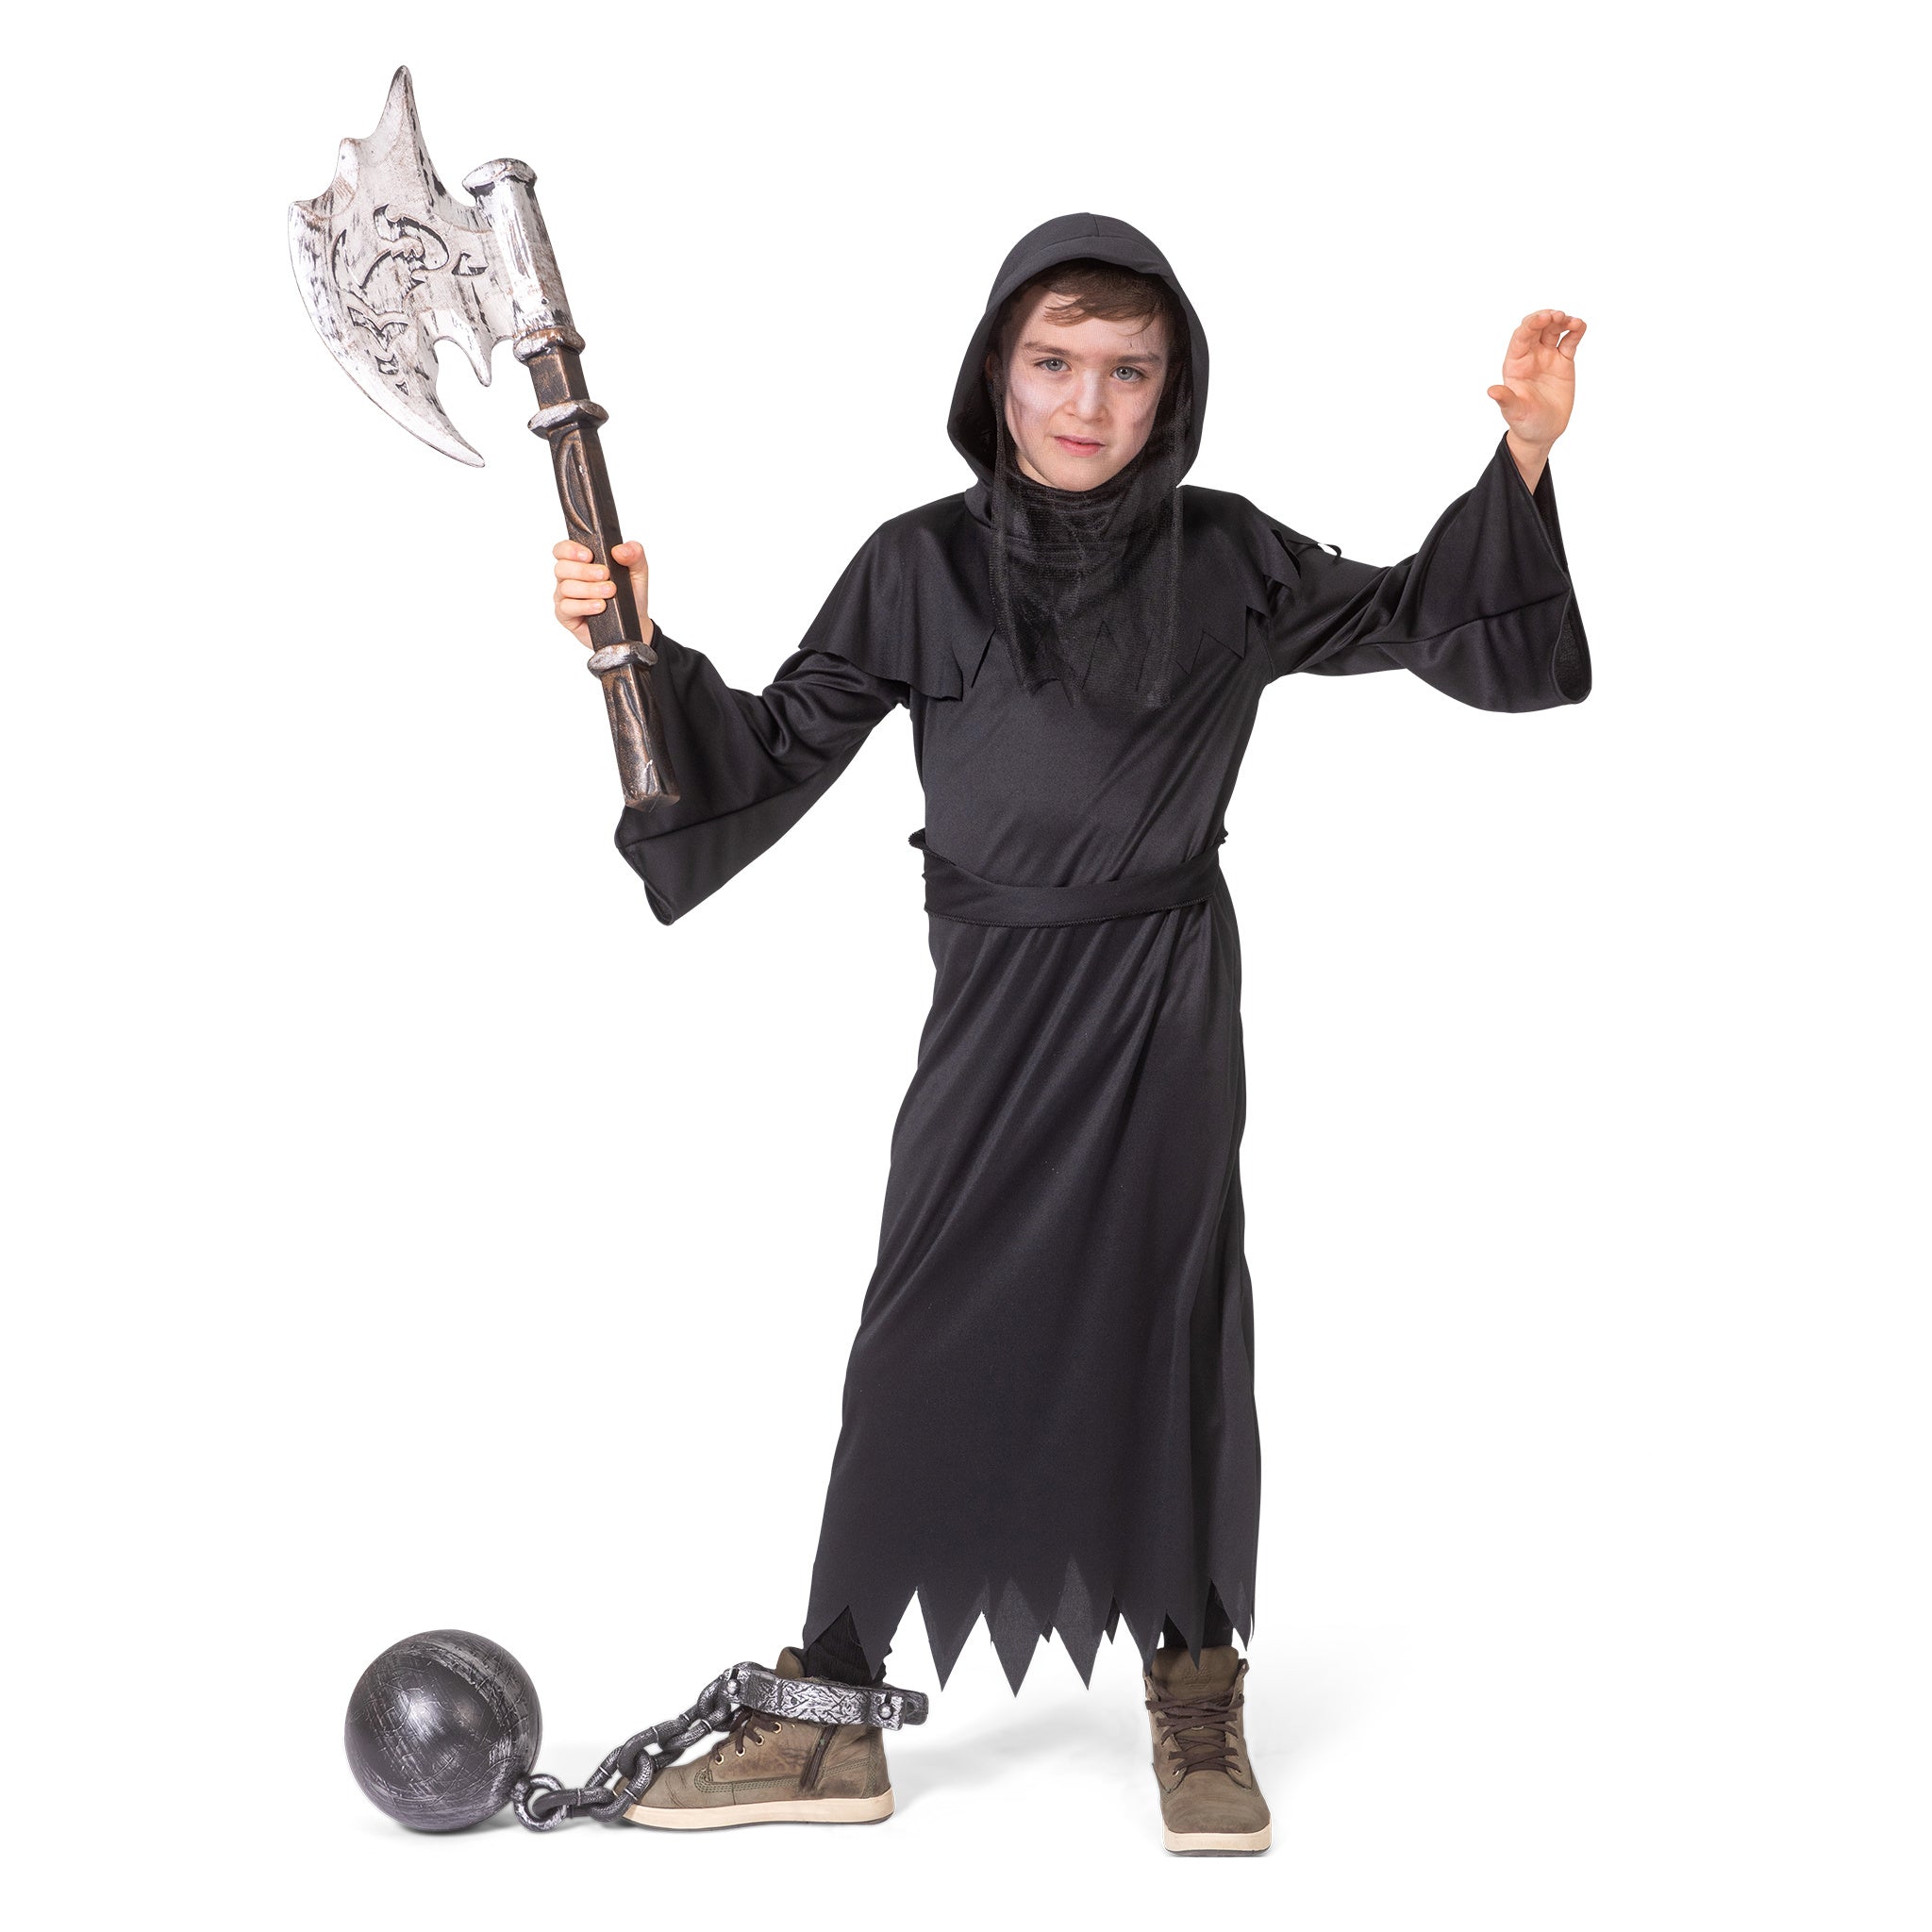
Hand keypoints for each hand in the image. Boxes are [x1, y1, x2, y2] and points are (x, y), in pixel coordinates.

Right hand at [551, 538, 652, 649]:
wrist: (634, 623)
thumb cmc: (630, 595)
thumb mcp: (638, 571)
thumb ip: (634, 554)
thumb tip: (619, 550)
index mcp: (580, 562)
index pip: (563, 549)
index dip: (570, 550)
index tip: (588, 555)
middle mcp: (569, 578)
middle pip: (562, 567)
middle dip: (584, 570)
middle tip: (605, 575)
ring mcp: (565, 597)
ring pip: (566, 588)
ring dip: (589, 589)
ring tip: (609, 592)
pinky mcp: (566, 616)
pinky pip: (567, 608)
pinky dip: (585, 606)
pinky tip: (600, 606)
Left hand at [1488, 309, 1584, 487]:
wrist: (1543, 432)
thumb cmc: (1524, 422)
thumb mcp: (1515, 412)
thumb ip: (1505, 399)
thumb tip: (1491, 391)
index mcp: (1515, 364)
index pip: (1521, 337)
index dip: (1531, 325)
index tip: (1544, 318)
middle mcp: (1530, 356)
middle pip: (1537, 329)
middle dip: (1547, 318)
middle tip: (1558, 316)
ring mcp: (1547, 357)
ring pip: (1554, 331)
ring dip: (1563, 321)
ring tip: (1573, 322)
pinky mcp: (1563, 361)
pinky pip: (1569, 341)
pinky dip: (1575, 331)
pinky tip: (1580, 326)